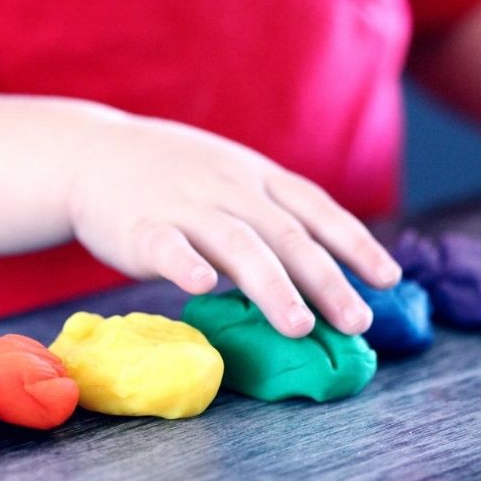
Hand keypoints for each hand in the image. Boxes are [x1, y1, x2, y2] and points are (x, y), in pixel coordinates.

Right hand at [66, 115, 400, 337]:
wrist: (91, 153)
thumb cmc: (173, 176)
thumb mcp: (231, 177)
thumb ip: (271, 214)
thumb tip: (327, 268)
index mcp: (256, 177)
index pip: (316, 208)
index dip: (355, 243)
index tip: (389, 279)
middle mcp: (229, 187)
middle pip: (287, 234)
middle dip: (327, 279)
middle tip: (357, 322)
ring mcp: (185, 204)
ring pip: (238, 244)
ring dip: (272, 286)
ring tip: (300, 326)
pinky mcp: (140, 226)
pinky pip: (167, 245)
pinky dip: (186, 264)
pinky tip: (204, 287)